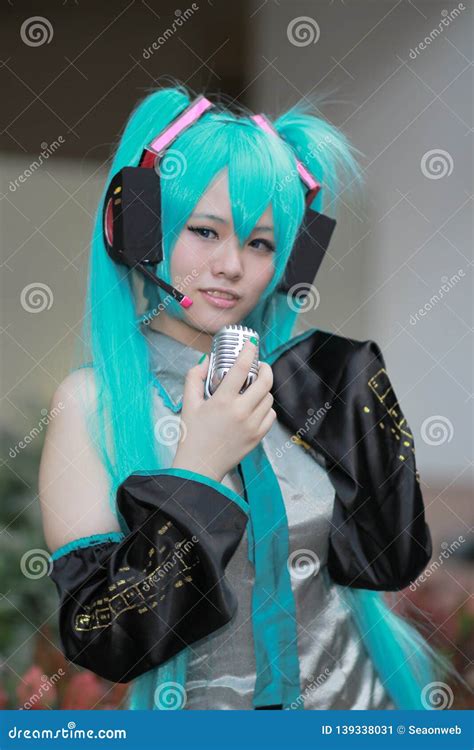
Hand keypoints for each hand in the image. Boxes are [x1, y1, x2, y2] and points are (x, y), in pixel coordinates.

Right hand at [172, 339, 275, 482]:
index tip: (251, 343)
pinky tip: (255, 406)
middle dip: (265, 369)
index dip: (248, 351)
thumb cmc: (192, 434)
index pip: (241, 368)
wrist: (200, 465)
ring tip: (254, 388)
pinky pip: (270, 415)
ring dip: (264, 389)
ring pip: (269, 398)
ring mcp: (252, 425)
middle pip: (265, 382)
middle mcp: (241, 412)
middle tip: (260, 366)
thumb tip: (206, 362)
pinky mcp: (258, 436)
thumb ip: (194, 378)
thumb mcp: (188, 403)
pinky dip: (265, 407)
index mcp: (222, 401)